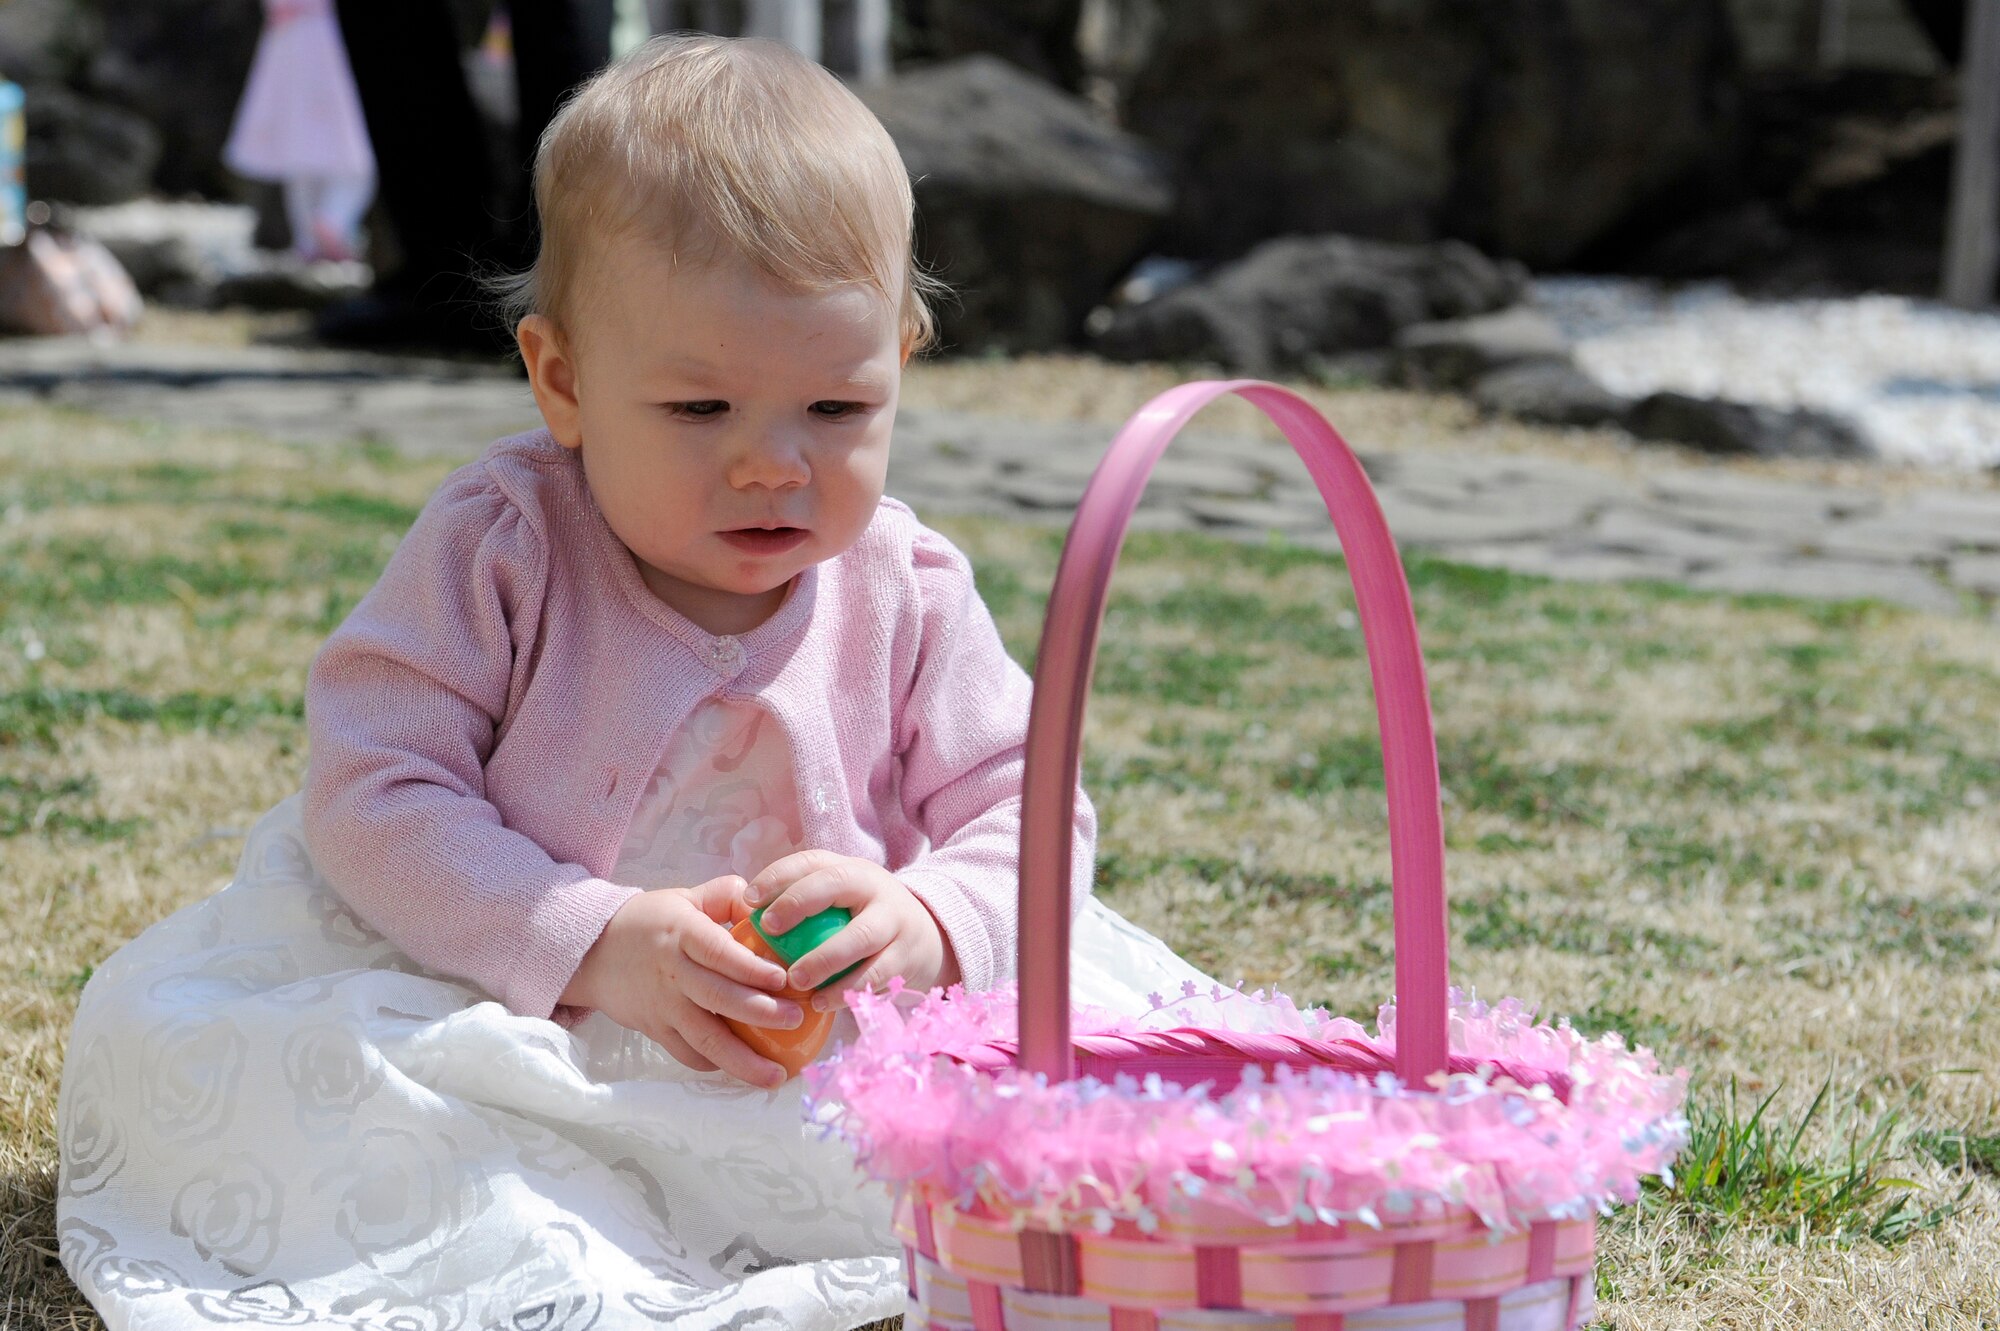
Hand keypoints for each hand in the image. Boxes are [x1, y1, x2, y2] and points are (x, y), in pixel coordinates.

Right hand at [561, 874, 798, 1088]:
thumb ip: (727, 897)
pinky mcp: (655, 1030)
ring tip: (776, 1075)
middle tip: (796, 1020)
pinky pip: (687, 1053)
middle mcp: (673, 972)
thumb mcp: (686, 898)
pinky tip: (743, 1069)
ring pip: (704, 1038)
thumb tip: (767, 909)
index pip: (718, 952)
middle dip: (760, 1013)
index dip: (750, 967)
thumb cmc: (651, 921)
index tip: (783, 978)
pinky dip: (715, 1064)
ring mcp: (663, 1006)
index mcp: (683, 934)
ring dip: (742, 1060)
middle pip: (718, 998)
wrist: (593, 952)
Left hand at [747, 851, 961, 1011]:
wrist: (929, 938)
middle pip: (836, 884)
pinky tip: (821, 1003)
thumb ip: (804, 905)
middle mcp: (873, 887)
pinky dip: (847, 991)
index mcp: (849, 871)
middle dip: (799, 903)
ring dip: (825, 958)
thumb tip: (741, 918)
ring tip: (795, 979)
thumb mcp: (842, 902)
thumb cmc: (863, 921)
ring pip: (860, 936)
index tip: (748, 900)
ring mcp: (894, 921)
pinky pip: (876, 975)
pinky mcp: (907, 956)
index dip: (777, 877)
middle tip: (769, 929)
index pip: (810, 863)